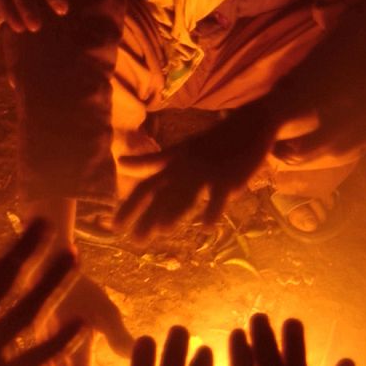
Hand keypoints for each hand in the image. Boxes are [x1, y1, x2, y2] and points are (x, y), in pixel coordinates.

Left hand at [115, 102, 276, 239]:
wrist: (251, 124)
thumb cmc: (212, 142)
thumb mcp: (178, 150)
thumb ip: (150, 161)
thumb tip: (120, 163)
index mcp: (172, 164)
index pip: (146, 187)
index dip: (129, 206)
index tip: (114, 227)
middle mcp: (185, 168)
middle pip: (163, 194)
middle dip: (148, 217)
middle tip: (136, 241)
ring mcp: (207, 172)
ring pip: (188, 194)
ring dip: (176, 211)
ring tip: (163, 230)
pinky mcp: (229, 176)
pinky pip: (219, 195)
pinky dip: (212, 210)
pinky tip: (206, 227)